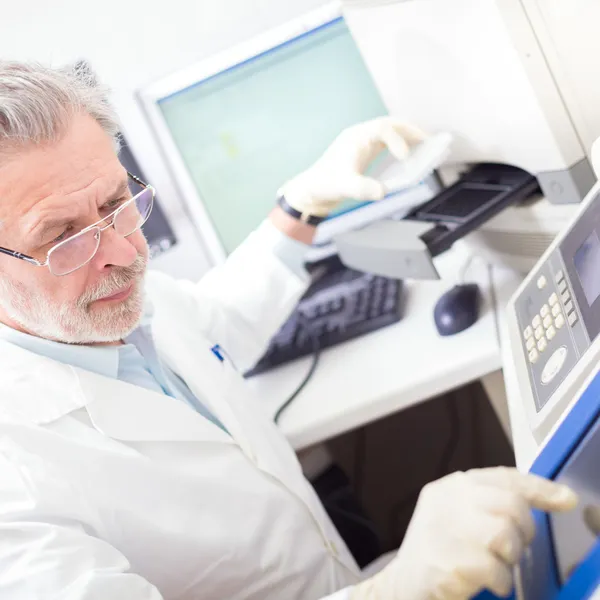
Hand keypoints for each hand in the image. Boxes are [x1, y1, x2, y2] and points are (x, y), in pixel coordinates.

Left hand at [278, 117, 425, 218]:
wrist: (312, 190)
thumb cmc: (325, 185)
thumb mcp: (344, 187)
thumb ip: (362, 188)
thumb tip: (381, 192)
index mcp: (356, 137)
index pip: (383, 129)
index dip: (398, 140)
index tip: (405, 157)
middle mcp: (360, 136)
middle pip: (391, 125)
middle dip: (411, 132)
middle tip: (430, 143)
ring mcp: (363, 144)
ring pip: (391, 133)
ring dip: (408, 138)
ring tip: (426, 148)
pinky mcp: (364, 154)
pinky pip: (387, 144)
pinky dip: (401, 147)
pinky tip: (411, 158)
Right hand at [351, 467, 577, 599]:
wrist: (402, 586)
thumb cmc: (437, 552)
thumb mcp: (456, 517)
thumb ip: (488, 504)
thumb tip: (547, 499)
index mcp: (450, 487)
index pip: (503, 477)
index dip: (539, 487)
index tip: (565, 498)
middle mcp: (446, 502)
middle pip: (510, 505)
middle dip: (523, 531)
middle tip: (513, 548)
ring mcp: (445, 531)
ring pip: (506, 536)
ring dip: (510, 558)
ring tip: (495, 565)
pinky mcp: (449, 563)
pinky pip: (497, 571)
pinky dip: (500, 582)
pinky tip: (484, 582)